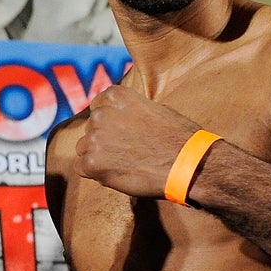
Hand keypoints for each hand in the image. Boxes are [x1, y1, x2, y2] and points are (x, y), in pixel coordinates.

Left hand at [73, 85, 196, 197]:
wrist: (189, 164)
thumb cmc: (178, 138)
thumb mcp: (153, 109)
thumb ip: (128, 110)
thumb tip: (116, 117)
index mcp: (115, 96)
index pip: (97, 108)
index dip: (109, 124)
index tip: (122, 133)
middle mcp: (101, 114)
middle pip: (90, 129)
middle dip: (104, 141)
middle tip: (128, 153)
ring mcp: (95, 138)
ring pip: (84, 148)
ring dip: (98, 157)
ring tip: (126, 164)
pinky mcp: (93, 163)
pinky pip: (81, 168)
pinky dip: (95, 173)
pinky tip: (116, 174)